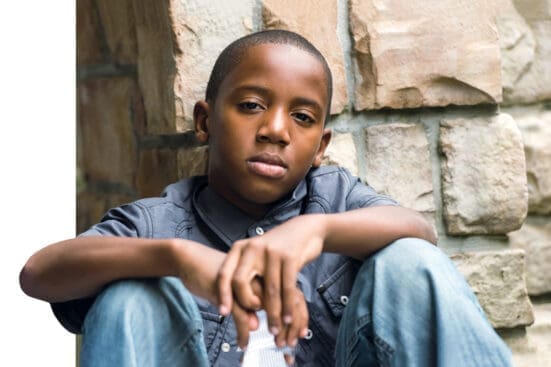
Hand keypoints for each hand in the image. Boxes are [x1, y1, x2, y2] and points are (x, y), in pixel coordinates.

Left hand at [216, 215, 325, 345]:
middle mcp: (253, 248)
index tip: (224, 313)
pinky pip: (287, 288)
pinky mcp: (290, 257)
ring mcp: (271, 252)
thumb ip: (247, 275)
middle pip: (240, 282)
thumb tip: (236, 306)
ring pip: (268, 290)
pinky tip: (288, 318)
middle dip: (245, 305)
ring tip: (275, 329)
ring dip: (273, 314)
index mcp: (240, 248)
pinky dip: (287, 307)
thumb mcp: (256, 255)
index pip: (225, 274)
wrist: (304, 230)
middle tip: (252, 322)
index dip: (222, 295)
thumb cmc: (278, 249)